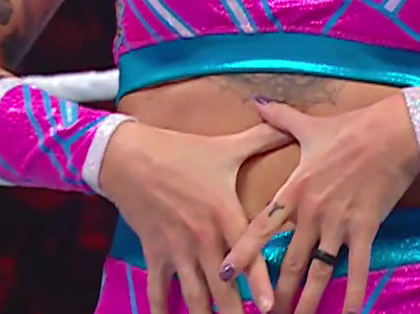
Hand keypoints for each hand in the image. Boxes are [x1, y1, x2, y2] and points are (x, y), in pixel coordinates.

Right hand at [100, 120, 294, 313]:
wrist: (130, 156)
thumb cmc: (181, 152)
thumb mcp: (225, 147)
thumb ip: (261, 138)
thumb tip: (288, 125)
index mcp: (224, 214)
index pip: (247, 255)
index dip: (259, 284)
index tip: (270, 308)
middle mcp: (203, 237)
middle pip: (222, 287)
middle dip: (234, 313)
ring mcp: (177, 248)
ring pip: (193, 295)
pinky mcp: (155, 252)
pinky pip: (159, 289)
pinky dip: (162, 309)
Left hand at [224, 97, 419, 313]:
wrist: (393, 132)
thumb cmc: (350, 128)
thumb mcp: (310, 125)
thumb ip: (279, 118)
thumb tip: (257, 101)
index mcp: (295, 190)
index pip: (261, 226)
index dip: (242, 251)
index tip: (224, 272)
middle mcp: (312, 212)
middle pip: (290, 261)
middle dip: (277, 292)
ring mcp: (339, 224)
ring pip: (320, 272)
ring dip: (309, 301)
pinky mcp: (366, 230)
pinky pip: (358, 269)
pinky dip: (354, 296)